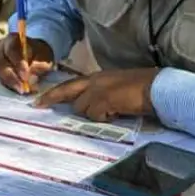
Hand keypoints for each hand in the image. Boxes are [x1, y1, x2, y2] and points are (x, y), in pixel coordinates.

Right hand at [0, 35, 55, 94]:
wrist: (35, 55)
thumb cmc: (40, 54)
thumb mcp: (45, 58)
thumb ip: (39, 66)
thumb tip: (30, 78)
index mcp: (13, 39)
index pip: (12, 50)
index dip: (17, 63)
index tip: (25, 76)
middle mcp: (0, 48)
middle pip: (0, 63)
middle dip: (11, 77)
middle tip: (22, 88)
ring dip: (10, 83)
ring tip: (21, 91)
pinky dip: (8, 85)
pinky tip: (17, 90)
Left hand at [35, 68, 158, 120]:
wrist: (157, 87)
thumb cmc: (143, 89)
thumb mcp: (117, 89)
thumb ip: (102, 94)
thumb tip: (92, 109)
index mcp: (98, 77)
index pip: (72, 84)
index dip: (56, 92)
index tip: (41, 99)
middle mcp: (95, 81)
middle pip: (66, 90)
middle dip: (51, 98)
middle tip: (37, 105)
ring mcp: (98, 90)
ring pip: (82, 108)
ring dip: (93, 113)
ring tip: (113, 111)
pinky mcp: (104, 100)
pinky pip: (95, 114)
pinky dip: (104, 117)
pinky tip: (118, 113)